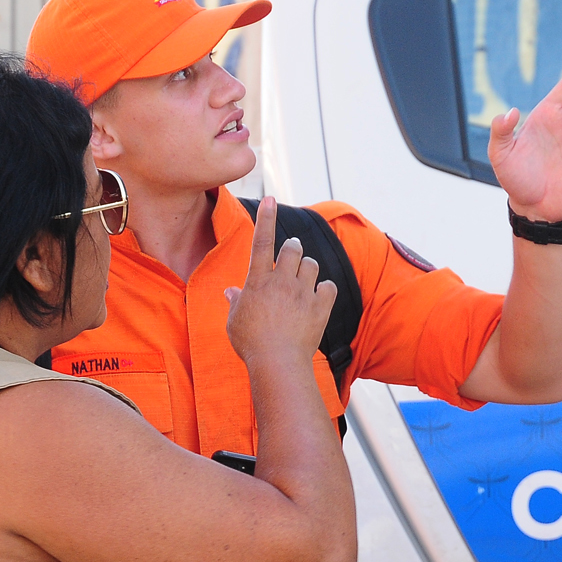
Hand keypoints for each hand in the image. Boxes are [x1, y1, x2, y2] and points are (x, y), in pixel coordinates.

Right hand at [224, 196, 336, 367]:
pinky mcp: (321, 306)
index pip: (261, 242)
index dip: (265, 218)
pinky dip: (325, 291)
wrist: (278, 363)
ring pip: (311, 264)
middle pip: (293, 248)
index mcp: (257, 281)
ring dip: (307, 269)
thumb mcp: (235, 322)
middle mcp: (281, 281)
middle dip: (292, 249)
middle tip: (291, 257)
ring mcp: (303, 292)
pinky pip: (329, 287)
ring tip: (301, 284)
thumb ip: (236, 302)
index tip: (270, 198)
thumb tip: (232, 292)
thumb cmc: (251, 344)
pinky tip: (319, 299)